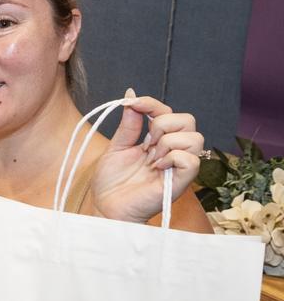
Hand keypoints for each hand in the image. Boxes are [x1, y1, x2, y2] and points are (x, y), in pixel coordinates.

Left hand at [90, 93, 203, 223]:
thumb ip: (129, 123)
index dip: (152, 103)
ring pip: (195, 138)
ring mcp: (178, 167)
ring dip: (167, 142)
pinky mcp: (180, 182)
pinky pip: (192, 160)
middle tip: (145, 143)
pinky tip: (157, 166)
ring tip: (150, 158)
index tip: (132, 103)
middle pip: (188, 120)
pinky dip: (173, 158)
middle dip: (162, 124)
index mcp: (159, 141)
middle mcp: (173, 151)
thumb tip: (131, 94)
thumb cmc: (111, 181)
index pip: (169, 112)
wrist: (106, 206)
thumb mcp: (117, 146)